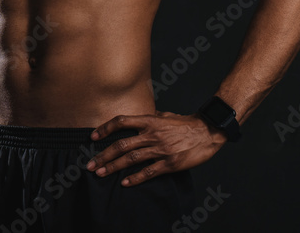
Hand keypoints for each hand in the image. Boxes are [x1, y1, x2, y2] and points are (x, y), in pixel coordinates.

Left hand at [85, 111, 227, 185]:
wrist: (207, 132)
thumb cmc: (186, 124)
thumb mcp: (165, 116)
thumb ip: (150, 118)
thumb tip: (138, 120)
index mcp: (149, 121)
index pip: (121, 122)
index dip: (105, 128)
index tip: (93, 137)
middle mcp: (152, 134)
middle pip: (121, 144)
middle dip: (103, 155)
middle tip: (91, 164)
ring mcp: (161, 149)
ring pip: (131, 159)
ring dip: (113, 167)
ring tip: (100, 173)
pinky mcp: (170, 163)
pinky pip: (149, 172)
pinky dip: (135, 178)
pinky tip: (125, 183)